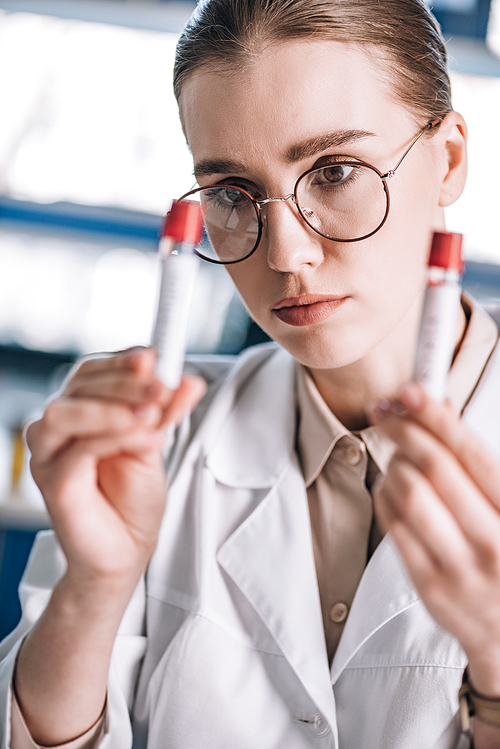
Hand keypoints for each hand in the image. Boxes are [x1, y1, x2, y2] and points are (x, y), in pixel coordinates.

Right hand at [26, 347, 205, 592]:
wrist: (127, 550)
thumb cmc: (133, 500)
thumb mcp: (156, 443)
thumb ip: (166, 411)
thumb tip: (189, 381)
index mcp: (80, 412)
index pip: (92, 371)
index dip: (121, 362)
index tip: (153, 357)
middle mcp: (58, 429)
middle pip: (79, 386)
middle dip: (126, 384)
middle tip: (163, 389)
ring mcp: (50, 455)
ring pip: (66, 413)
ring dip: (113, 408)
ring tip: (153, 416)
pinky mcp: (53, 483)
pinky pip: (78, 451)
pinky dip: (114, 438)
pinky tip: (145, 439)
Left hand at [368, 383, 499, 696]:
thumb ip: (477, 461)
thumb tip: (437, 409)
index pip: (470, 455)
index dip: (436, 418)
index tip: (411, 392)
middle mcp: (493, 543)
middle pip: (433, 470)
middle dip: (404, 431)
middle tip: (388, 412)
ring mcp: (459, 568)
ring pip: (407, 495)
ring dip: (394, 463)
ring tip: (400, 458)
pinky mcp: (429, 586)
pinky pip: (393, 525)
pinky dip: (386, 494)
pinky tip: (393, 488)